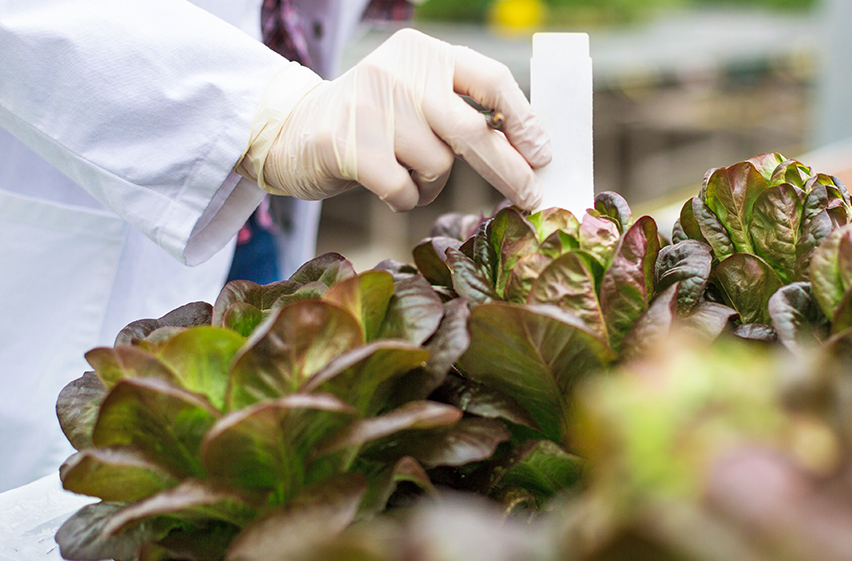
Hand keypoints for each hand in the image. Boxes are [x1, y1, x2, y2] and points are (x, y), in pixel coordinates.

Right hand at [241, 29, 551, 211]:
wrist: (292, 130)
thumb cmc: (372, 122)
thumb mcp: (415, 96)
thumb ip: (459, 110)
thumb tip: (527, 150)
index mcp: (425, 54)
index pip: (491, 79)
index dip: (524, 120)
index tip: (543, 154)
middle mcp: (401, 73)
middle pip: (474, 132)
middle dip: (509, 170)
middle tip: (530, 197)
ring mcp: (374, 107)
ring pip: (438, 168)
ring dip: (430, 183)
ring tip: (402, 169)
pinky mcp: (350, 146)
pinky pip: (406, 191)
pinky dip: (403, 198)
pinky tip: (382, 183)